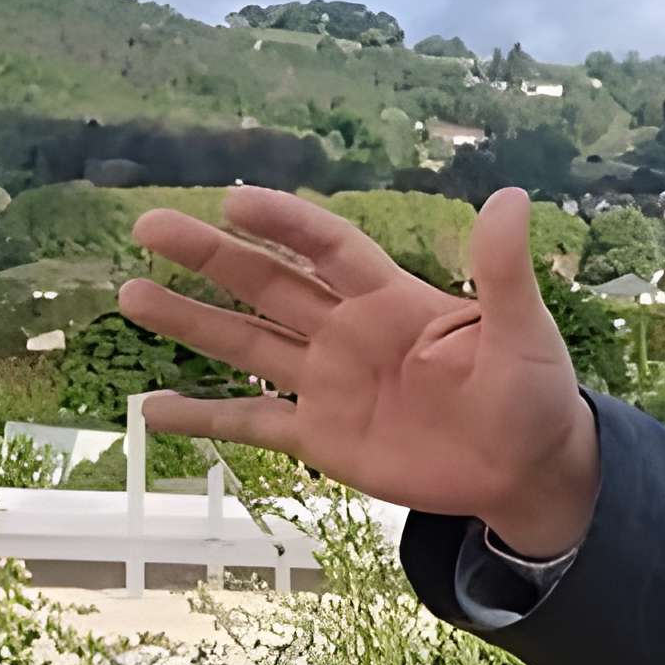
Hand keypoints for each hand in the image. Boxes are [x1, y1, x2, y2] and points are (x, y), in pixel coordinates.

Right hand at [120, 186, 601, 557]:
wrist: (527, 468)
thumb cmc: (534, 391)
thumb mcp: (524, 331)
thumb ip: (506, 270)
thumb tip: (511, 196)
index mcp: (392, 299)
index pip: (328, 247)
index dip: (284, 223)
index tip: (233, 201)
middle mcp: (348, 332)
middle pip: (269, 284)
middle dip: (212, 256)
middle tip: (150, 225)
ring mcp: (328, 383)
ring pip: (247, 344)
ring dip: (191, 321)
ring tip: (129, 293)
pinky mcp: (321, 437)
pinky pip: (251, 423)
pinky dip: (203, 418)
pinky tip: (150, 409)